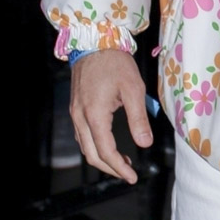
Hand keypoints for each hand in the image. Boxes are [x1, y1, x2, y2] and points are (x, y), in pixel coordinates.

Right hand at [70, 47, 154, 184]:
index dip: (119, 168)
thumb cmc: (115, 64)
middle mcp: (80, 117)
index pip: (105, 151)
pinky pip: (83, 135)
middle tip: (129, 174)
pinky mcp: (76, 108)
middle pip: (91, 154)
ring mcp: (75, 113)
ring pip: (85, 146)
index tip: (132, 177)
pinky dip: (95, 146)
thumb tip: (145, 144)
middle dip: (110, 168)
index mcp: (94, 114)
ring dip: (102, 158)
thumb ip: (138, 118)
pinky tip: (109, 145)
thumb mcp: (133, 89)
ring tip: (123, 161)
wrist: (95, 42)